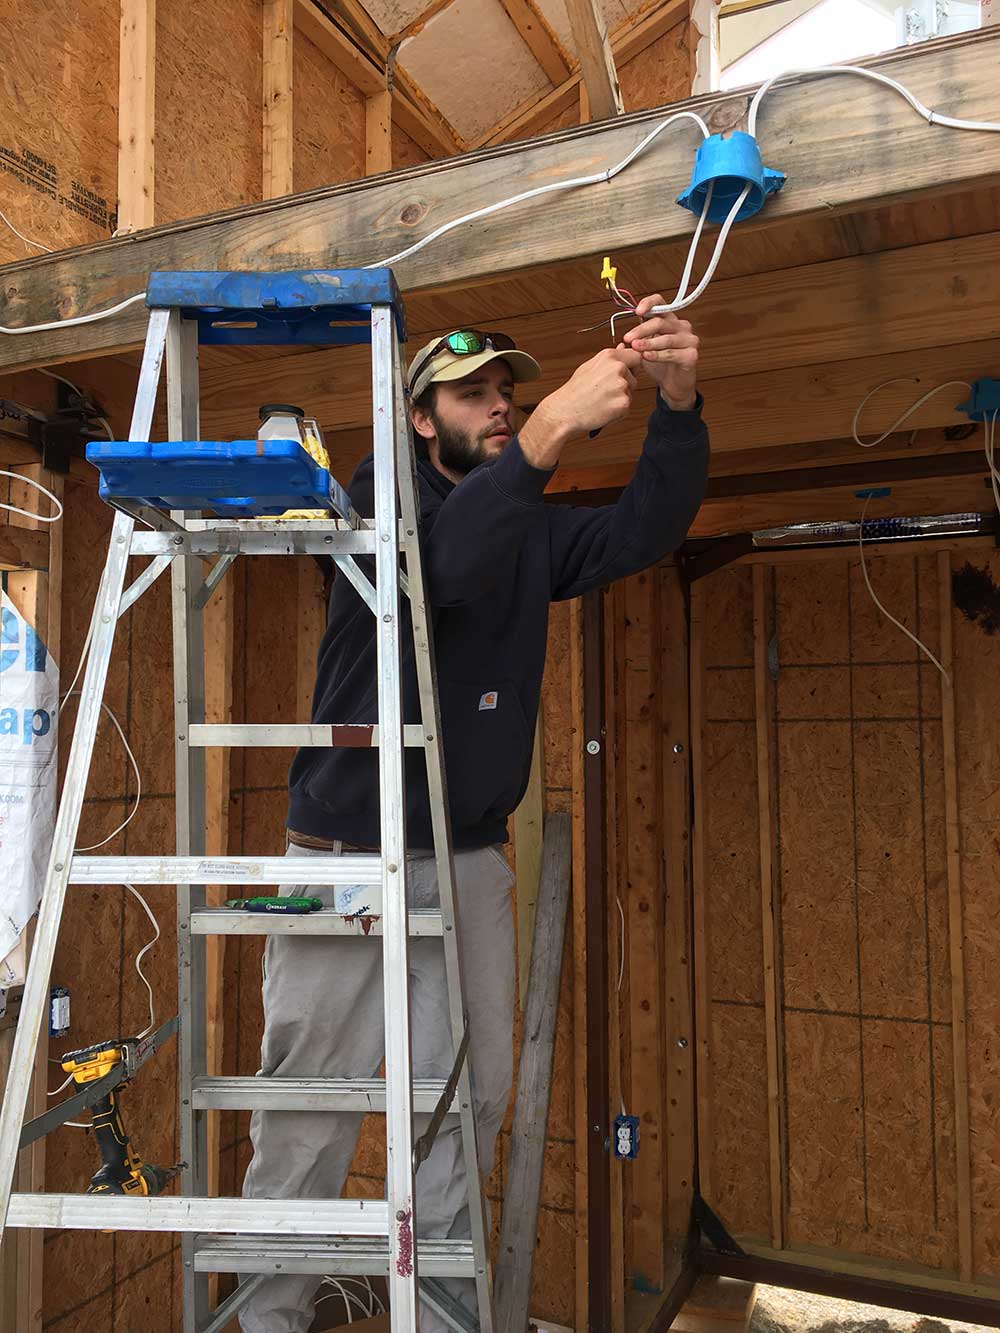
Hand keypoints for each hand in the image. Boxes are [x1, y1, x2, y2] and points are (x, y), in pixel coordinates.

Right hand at [519, 347, 641, 467]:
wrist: (564, 411)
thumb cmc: (575, 391)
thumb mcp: (590, 366)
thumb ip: (610, 358)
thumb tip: (624, 347)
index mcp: (609, 356)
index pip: (636, 356)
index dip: (632, 367)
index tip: (623, 374)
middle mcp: (617, 368)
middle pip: (634, 377)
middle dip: (624, 385)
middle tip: (604, 392)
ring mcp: (622, 386)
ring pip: (631, 393)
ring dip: (620, 398)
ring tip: (601, 400)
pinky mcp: (624, 403)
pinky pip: (627, 408)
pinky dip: (617, 412)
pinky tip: (603, 409)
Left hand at [622, 295, 698, 410]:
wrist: (673, 385)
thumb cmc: (660, 365)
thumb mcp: (645, 348)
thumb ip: (639, 339)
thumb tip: (626, 337)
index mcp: (670, 321)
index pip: (661, 303)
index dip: (649, 303)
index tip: (637, 312)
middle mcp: (682, 327)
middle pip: (660, 322)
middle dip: (641, 330)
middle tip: (628, 338)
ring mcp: (689, 340)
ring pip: (666, 338)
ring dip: (648, 343)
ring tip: (635, 347)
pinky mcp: (692, 355)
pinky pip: (671, 353)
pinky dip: (657, 355)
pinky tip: (647, 356)